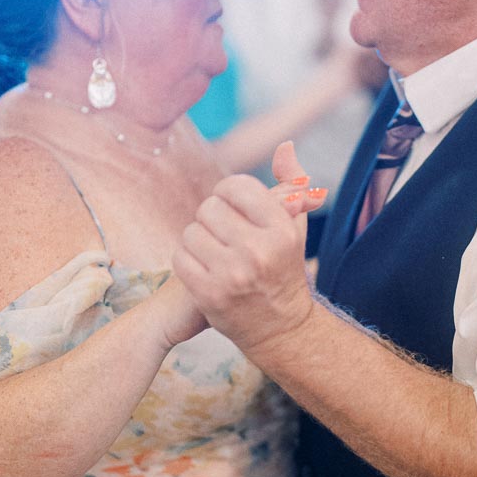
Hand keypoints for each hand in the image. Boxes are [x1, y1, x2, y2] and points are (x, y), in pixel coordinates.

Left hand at [173, 142, 322, 355]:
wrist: (282, 330)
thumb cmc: (285, 271)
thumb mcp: (295, 228)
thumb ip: (292, 184)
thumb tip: (284, 145)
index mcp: (281, 229)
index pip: (236, 186)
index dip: (228, 194)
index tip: (233, 210)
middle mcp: (259, 250)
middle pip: (209, 207)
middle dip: (212, 219)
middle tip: (223, 235)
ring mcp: (232, 274)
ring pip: (191, 232)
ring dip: (198, 240)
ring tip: (214, 253)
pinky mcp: (209, 294)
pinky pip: (180, 258)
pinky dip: (187, 261)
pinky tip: (203, 269)